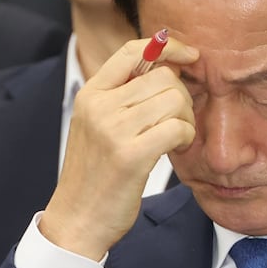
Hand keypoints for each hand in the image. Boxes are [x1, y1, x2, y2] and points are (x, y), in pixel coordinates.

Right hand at [40, 35, 198, 259]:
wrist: (76, 220)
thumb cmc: (96, 176)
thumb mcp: (98, 127)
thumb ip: (123, 98)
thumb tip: (167, 68)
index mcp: (90, 94)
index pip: (133, 50)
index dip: (168, 47)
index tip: (190, 57)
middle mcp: (99, 106)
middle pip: (163, 76)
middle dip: (183, 97)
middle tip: (180, 121)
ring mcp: (113, 130)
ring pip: (174, 99)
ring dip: (186, 118)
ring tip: (177, 138)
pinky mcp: (131, 156)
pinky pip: (178, 127)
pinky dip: (187, 137)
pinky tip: (177, 150)